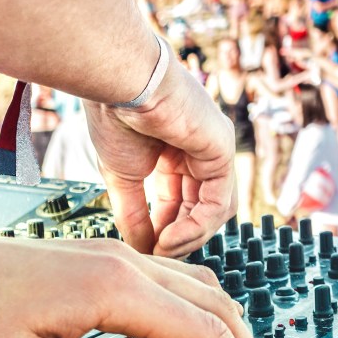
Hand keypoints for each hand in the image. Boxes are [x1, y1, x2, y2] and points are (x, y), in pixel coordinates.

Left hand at [0, 231, 281, 337]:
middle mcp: (124, 263)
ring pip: (198, 287)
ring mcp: (112, 256)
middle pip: (216, 304)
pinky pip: (172, 280)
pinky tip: (191, 329)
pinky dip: (200, 309)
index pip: (207, 333)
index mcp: (116, 288)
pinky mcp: (97, 260)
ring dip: (228, 327)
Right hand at [85, 53, 236, 257]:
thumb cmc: (115, 115)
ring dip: (189, 236)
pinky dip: (197, 225)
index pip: (179, 202)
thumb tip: (140, 249)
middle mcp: (200, 150)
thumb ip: (134, 213)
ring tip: (162, 248)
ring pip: (215, 209)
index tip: (145, 250)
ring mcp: (215, 149)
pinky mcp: (223, 150)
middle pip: (200, 208)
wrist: (118, 82)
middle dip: (179, 236)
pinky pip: (219, 200)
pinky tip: (170, 237)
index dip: (163, 229)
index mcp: (175, 152)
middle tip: (156, 255)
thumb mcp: (122, 176)